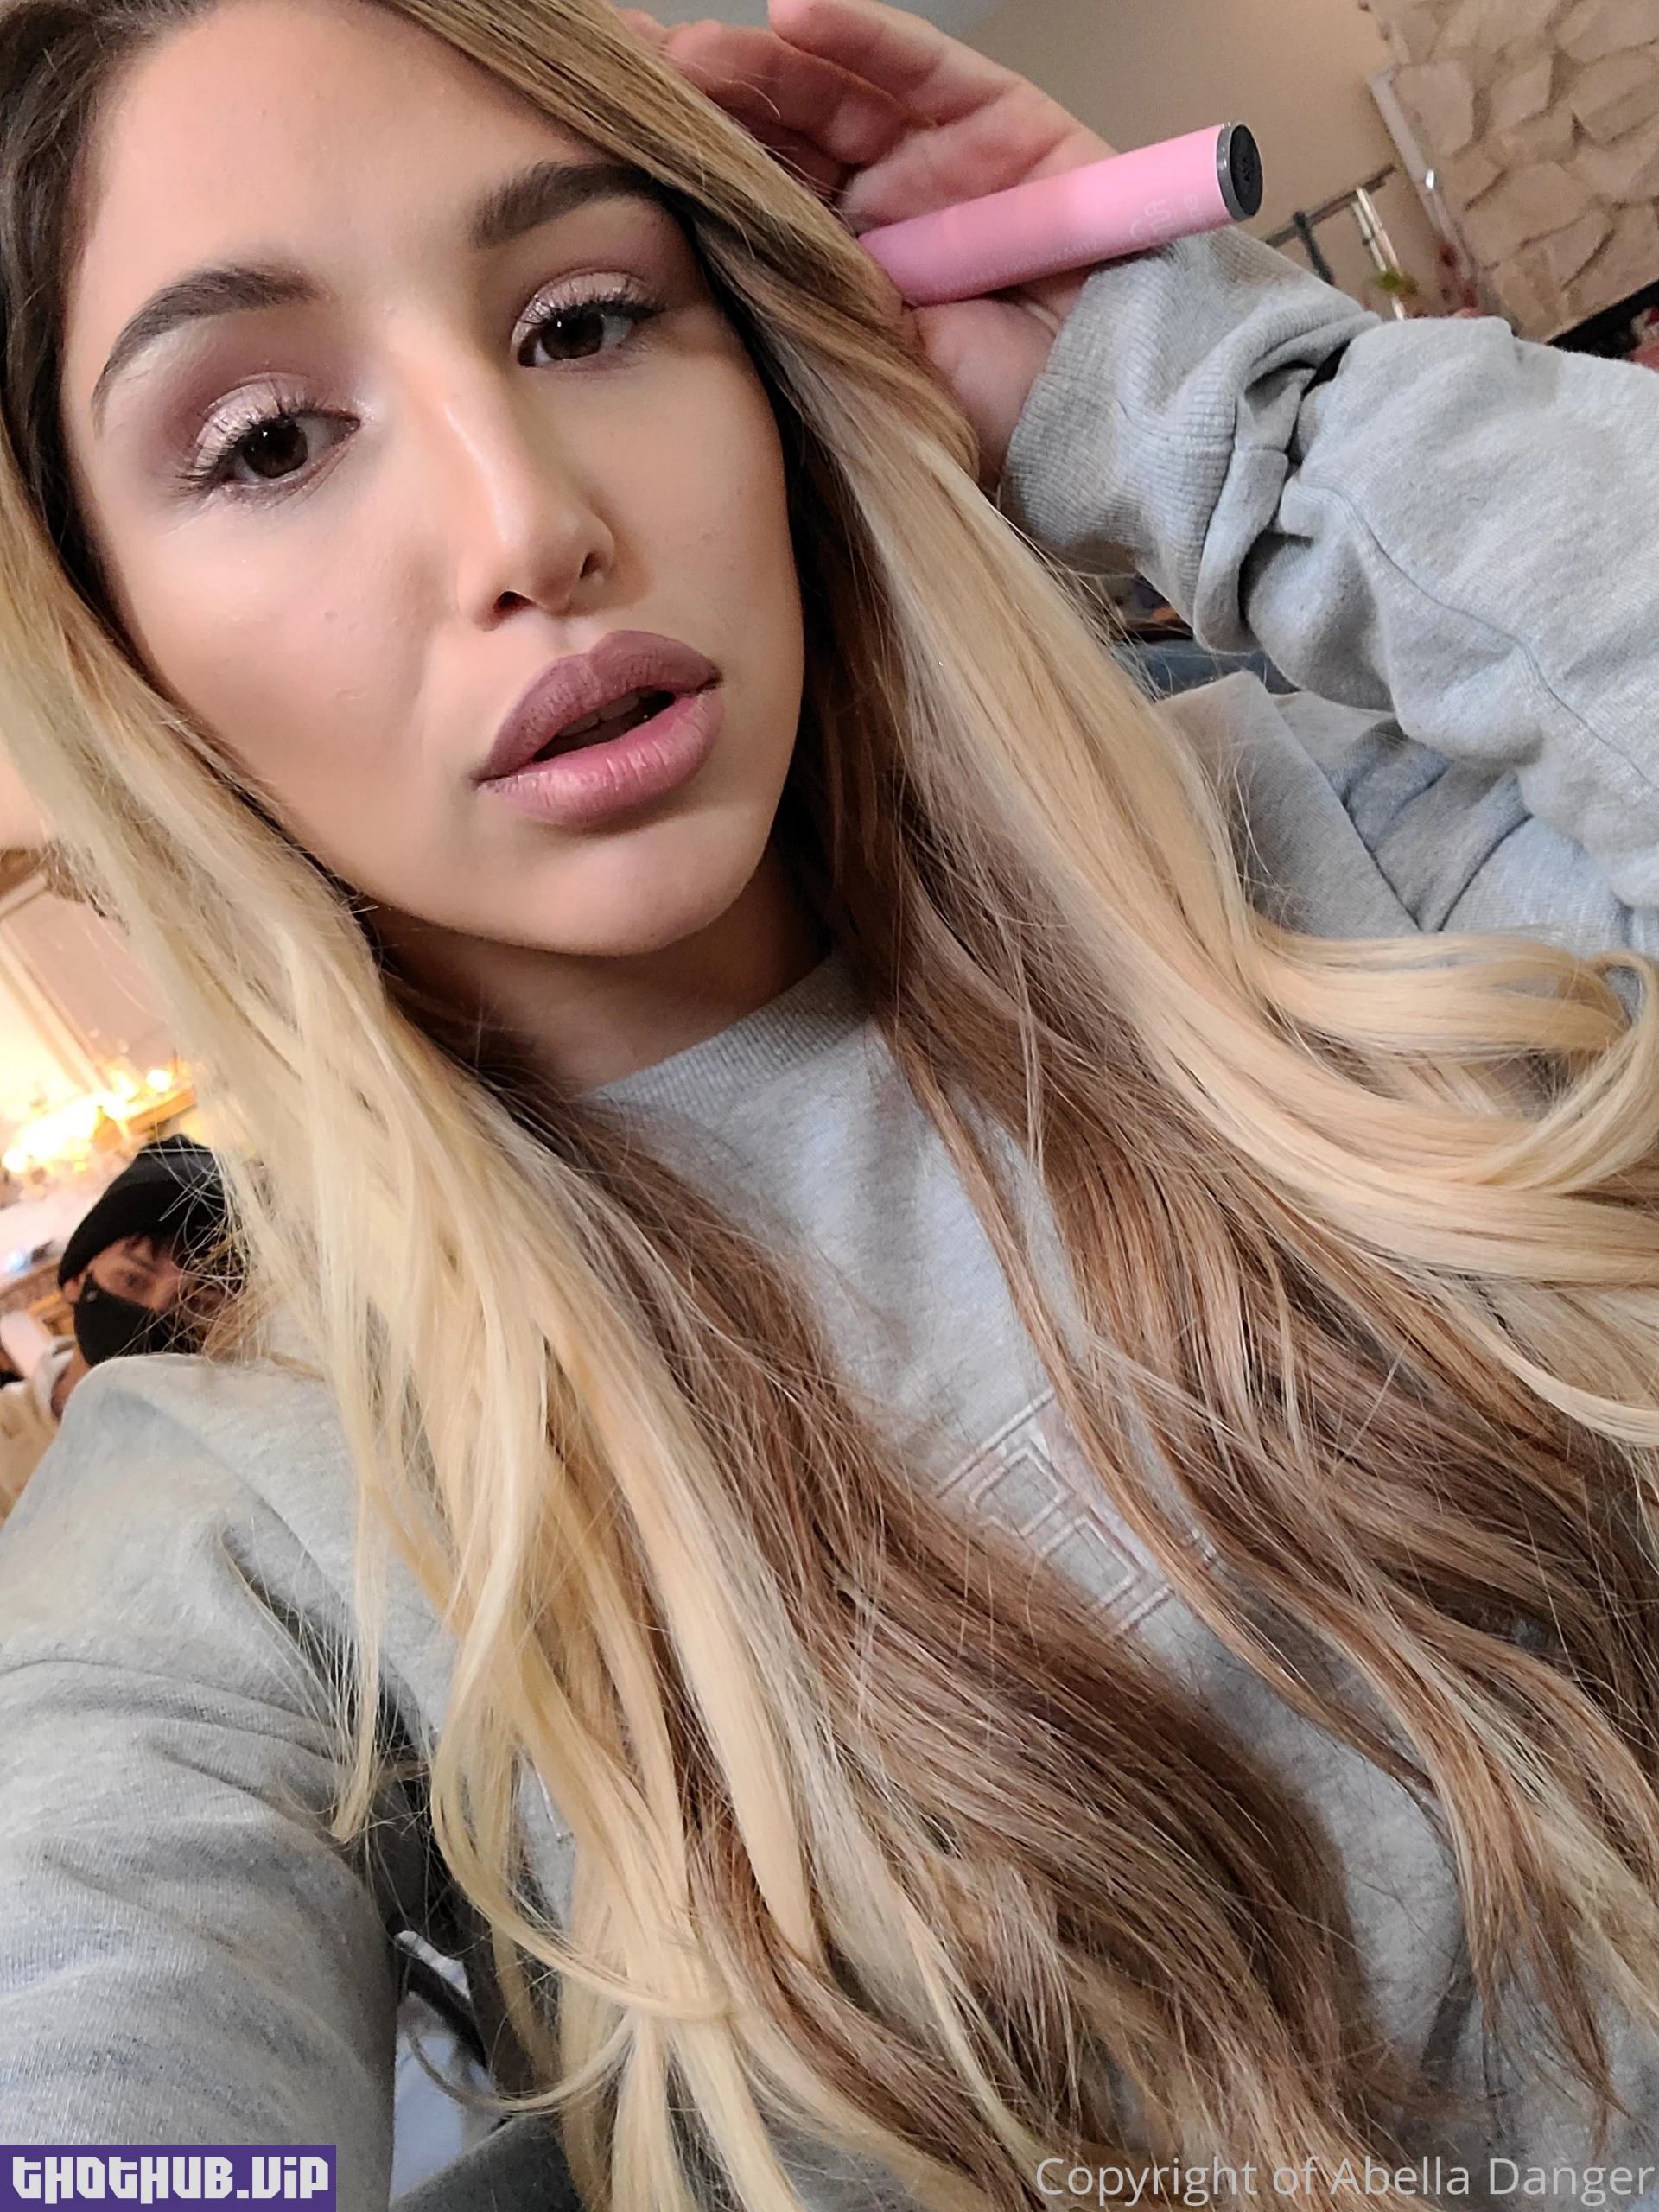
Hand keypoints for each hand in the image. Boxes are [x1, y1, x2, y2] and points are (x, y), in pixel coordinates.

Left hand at [618, 0, 1111, 478]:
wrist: (1101, 413)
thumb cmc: (990, 412)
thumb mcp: (860, 364)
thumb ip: (792, 310)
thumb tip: (679, 281)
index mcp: (839, 263)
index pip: (751, 193)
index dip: (685, 163)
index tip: (599, 143)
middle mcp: (880, 198)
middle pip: (778, 128)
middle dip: (703, 97)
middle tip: (623, 72)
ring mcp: (934, 153)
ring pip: (831, 87)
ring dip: (759, 65)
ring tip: (690, 54)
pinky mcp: (996, 117)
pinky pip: (916, 65)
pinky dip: (857, 35)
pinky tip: (792, 17)